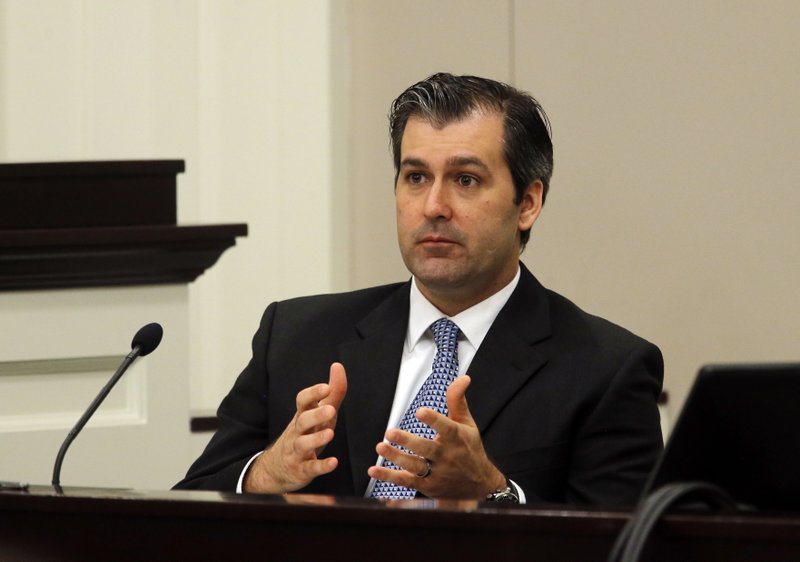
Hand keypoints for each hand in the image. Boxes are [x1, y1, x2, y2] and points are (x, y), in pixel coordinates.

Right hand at [244, 362, 346, 492]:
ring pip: (303, 444)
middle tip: (330, 410)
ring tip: (330, 433)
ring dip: (317, 439)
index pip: (302, 401)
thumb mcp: (319, 413)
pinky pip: (310, 468)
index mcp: (302, 415)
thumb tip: (338, 367)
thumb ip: (332, 392)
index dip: (313, 393)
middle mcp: (297, 432)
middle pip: (302, 421)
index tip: (325, 387)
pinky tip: (333, 462)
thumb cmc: (304, 434)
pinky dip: (321, 466)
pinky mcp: (301, 470)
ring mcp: (297, 451)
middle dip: (315, 415)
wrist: (276, 469)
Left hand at [367, 375, 505, 498]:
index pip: (446, 428)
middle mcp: (446, 456)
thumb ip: (458, 401)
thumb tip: (463, 378)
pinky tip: (373, 470)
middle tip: (390, 432)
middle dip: (408, 441)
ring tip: (380, 447)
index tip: (420, 411)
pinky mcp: (427, 486)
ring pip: (415, 466)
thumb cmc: (469, 449)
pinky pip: (406, 482)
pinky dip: (389, 477)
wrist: (478, 485)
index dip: (433, 420)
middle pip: (426, 449)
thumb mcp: (467, 424)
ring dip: (396, 458)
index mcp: (457, 438)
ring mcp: (436, 473)